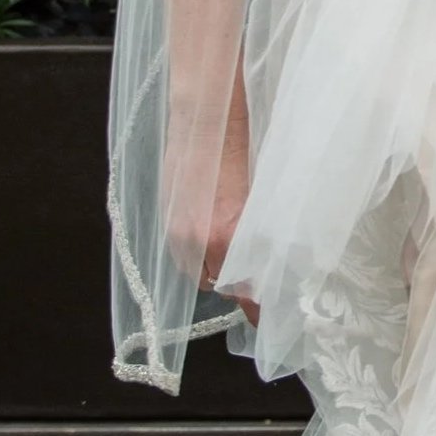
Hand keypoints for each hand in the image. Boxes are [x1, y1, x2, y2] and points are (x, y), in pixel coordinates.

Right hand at [161, 127, 257, 320]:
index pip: (243, 290)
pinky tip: (212, 241)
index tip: (266, 317)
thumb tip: (267, 263)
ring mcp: (179, 233)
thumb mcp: (258, 198)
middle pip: (223, 286)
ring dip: (219, 271)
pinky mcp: (168, 224)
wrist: (205, 118)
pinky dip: (199, 257)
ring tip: (235, 255)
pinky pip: (185, 259)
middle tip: (257, 278)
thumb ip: (258, 236)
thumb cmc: (240, 150)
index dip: (256, 307)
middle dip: (240, 285)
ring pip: (202, 274)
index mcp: (228, 233)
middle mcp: (200, 239)